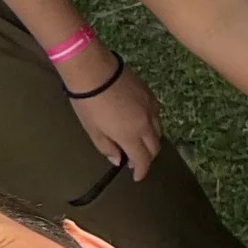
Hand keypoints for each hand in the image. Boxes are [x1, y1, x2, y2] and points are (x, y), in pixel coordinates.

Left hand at [66, 58, 162, 179]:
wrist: (94, 71)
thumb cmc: (88, 104)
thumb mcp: (93, 131)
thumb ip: (107, 148)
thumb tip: (119, 160)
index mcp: (130, 136)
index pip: (143, 160)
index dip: (142, 171)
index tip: (137, 177)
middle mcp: (146, 124)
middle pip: (155, 147)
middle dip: (148, 158)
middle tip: (136, 161)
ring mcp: (150, 108)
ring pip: (158, 131)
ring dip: (151, 141)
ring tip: (138, 142)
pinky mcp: (150, 94)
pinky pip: (156, 115)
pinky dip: (151, 124)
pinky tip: (140, 123)